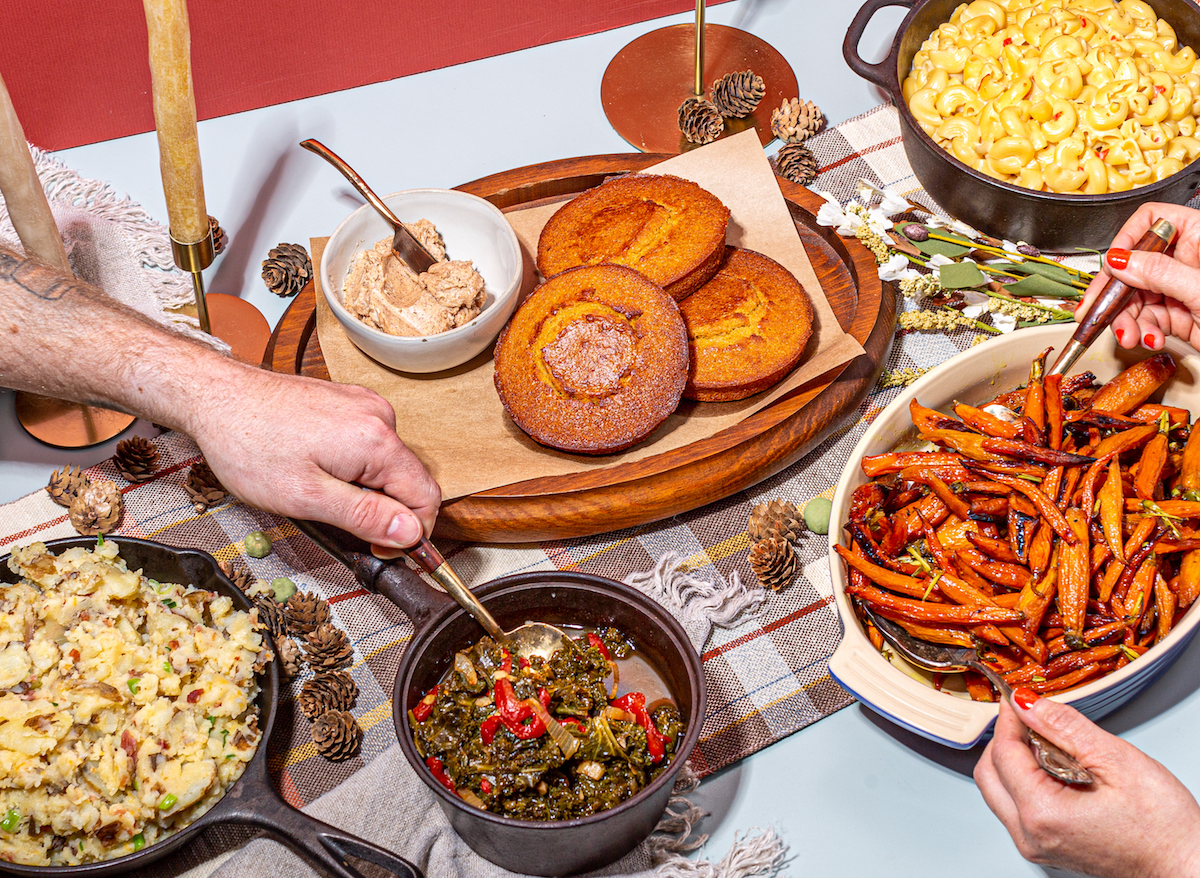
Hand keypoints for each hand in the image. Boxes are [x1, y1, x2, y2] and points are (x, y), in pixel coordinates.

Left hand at [185, 361, 439, 553]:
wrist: (217, 397)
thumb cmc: (249, 444)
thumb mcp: (306, 497)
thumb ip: (365, 516)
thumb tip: (410, 534)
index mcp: (376, 441)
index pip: (426, 498)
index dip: (408, 534)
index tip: (378, 550)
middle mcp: (380, 417)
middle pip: (409, 480)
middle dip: (384, 511)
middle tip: (340, 526)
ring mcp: (365, 406)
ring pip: (389, 464)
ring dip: (367, 488)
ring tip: (321, 492)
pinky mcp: (351, 403)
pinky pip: (371, 444)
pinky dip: (355, 466)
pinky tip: (319, 468)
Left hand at [974, 691, 1199, 877]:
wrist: (1185, 865)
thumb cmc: (1164, 827)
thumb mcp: (1117, 760)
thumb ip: (1065, 727)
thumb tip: (1028, 704)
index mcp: (1042, 814)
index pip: (1003, 754)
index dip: (1009, 719)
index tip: (1018, 697)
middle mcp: (1030, 836)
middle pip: (989, 773)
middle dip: (1006, 740)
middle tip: (1033, 719)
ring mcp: (1036, 845)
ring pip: (999, 791)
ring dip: (1016, 760)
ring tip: (1054, 746)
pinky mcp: (1046, 847)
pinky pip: (1017, 807)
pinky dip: (1027, 781)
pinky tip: (1059, 770)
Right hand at [1078, 201, 1199, 352]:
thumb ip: (1160, 272)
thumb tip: (1120, 259)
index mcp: (1199, 236)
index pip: (1151, 221)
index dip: (1127, 241)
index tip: (1114, 266)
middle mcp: (1187, 259)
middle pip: (1133, 264)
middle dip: (1117, 293)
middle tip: (1096, 311)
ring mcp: (1180, 287)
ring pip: (1134, 296)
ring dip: (1126, 320)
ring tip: (1131, 335)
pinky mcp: (1178, 314)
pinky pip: (1145, 318)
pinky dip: (1140, 331)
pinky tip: (1148, 339)